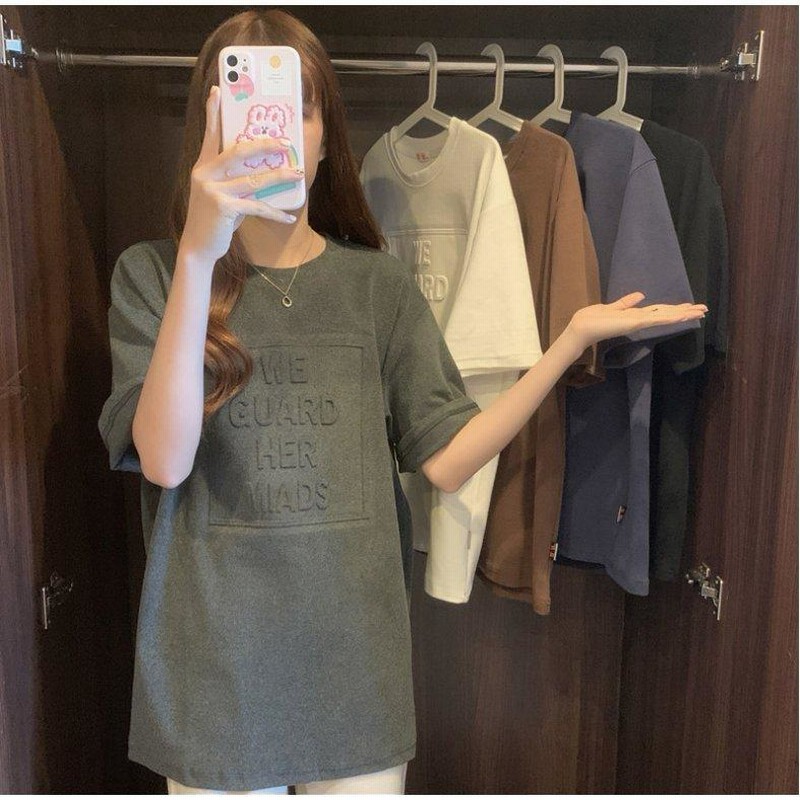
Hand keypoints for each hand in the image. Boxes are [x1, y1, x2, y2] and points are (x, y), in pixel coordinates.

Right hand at [179, 85, 306, 263]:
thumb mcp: (221, 193)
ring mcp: (213, 190)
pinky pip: (257, 206)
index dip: (214, 112)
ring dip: (279, 176)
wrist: (199, 246)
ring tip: (297, 174)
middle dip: (264, 144)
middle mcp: (205, 173)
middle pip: (239, 150)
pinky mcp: (223, 207)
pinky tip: (289, 216)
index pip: (210, 134)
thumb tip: (264, 169)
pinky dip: (275, 212)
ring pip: (254, 178)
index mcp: (204, 166)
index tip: (218, 91)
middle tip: (285, 142)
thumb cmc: (215, 218)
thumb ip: (235, 178)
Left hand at [568, 291, 708, 349]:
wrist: (580, 329)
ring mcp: (638, 322)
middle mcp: (640, 320)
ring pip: (666, 316)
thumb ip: (626, 302)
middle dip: (685, 312)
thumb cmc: (591, 319)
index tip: (689, 306)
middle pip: (666, 314)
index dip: (674, 308)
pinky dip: (670, 317)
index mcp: (634, 316)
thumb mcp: (611, 307)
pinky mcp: (635, 324)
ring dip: (683, 314)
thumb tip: (641, 295)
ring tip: (701, 311)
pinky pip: (656, 319)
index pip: (658, 311)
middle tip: (704, 309)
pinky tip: (683, 315)